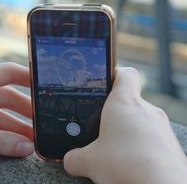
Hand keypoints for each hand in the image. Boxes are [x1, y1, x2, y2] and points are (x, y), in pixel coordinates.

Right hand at [64, 67, 186, 183]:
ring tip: (115, 152)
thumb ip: (74, 157)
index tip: (103, 85)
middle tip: (100, 131)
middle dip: (114, 115)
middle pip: (129, 101)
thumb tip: (69, 160)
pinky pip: (151, 138)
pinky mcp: (170, 144)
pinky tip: (131, 163)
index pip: (124, 74)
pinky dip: (140, 146)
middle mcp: (146, 110)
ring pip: (140, 121)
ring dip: (127, 132)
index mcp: (123, 104)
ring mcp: (161, 127)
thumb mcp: (89, 162)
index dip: (113, 76)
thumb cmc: (127, 166)